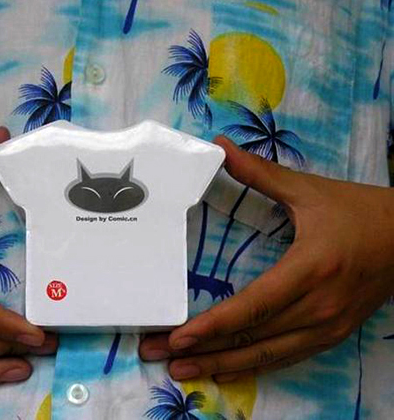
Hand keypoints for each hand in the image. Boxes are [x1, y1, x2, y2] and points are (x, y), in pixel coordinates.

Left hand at [140, 136, 393, 381]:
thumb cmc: (358, 211)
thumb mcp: (308, 190)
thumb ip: (260, 173)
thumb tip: (220, 145)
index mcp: (310, 268)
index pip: (254, 305)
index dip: (214, 324)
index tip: (178, 336)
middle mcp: (319, 306)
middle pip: (252, 337)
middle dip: (202, 350)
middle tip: (159, 357)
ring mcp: (328, 326)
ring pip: (265, 354)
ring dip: (220, 364)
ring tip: (181, 372)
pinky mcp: (333, 334)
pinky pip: (286, 357)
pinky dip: (252, 366)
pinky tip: (223, 370)